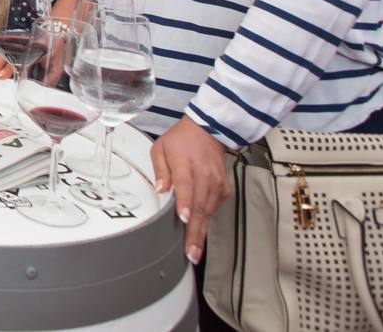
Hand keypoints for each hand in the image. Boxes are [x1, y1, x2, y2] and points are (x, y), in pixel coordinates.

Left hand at [150, 116, 231, 264]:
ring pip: (208, 212)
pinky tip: (199, 233)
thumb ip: (160, 170)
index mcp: (187, 164)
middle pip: (199, 206)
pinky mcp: (223, 190)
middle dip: (195, 231)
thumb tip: (160, 188)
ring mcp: (216, 183)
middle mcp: (204, 175)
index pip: (186, 185)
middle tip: (190, 251)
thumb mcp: (161, 148)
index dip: (185, 203)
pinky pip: (213, 209)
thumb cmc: (181, 141)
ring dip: (201, 232)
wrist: (208, 132)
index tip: (183, 218)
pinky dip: (206, 221)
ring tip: (193, 250)